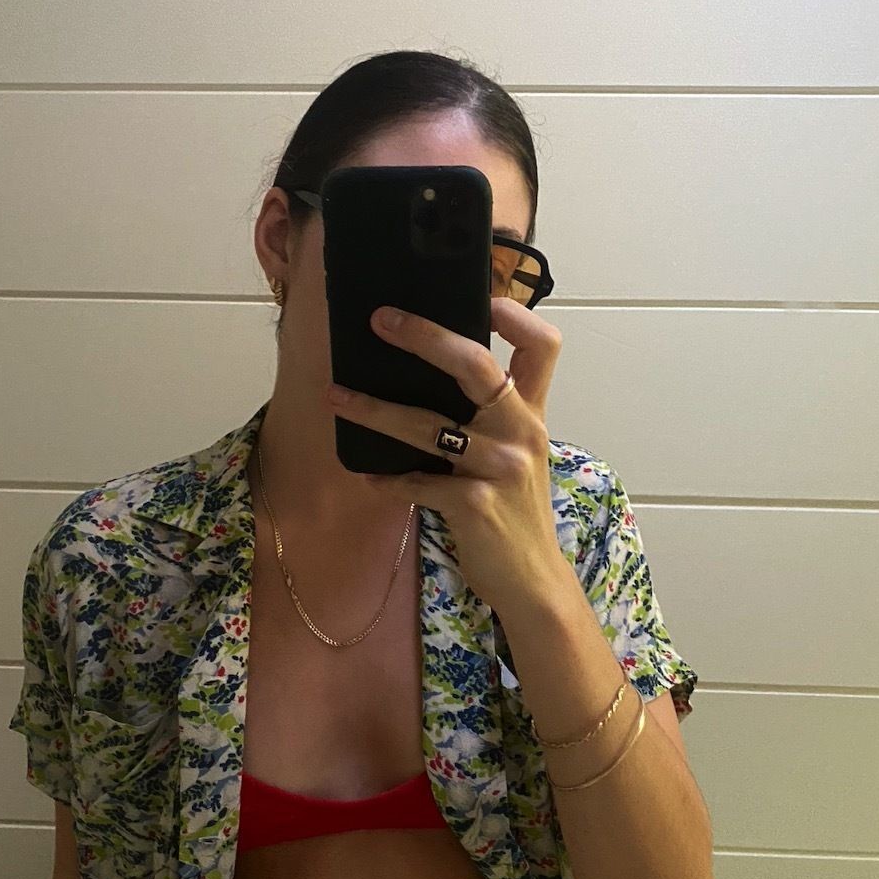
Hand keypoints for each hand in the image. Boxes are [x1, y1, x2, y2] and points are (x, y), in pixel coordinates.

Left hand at [325, 297, 568, 612]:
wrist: (532, 581)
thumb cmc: (513, 512)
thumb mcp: (515, 454)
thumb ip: (488, 417)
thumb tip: (425, 374)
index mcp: (531, 413)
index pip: (542, 347)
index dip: (516, 315)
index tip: (482, 297)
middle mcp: (521, 432)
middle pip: (476, 365)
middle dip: (425, 337)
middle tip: (380, 321)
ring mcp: (500, 468)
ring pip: (426, 425)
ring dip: (374, 411)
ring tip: (335, 398)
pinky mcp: (475, 505)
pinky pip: (417, 482)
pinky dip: (387, 479)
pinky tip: (366, 476)